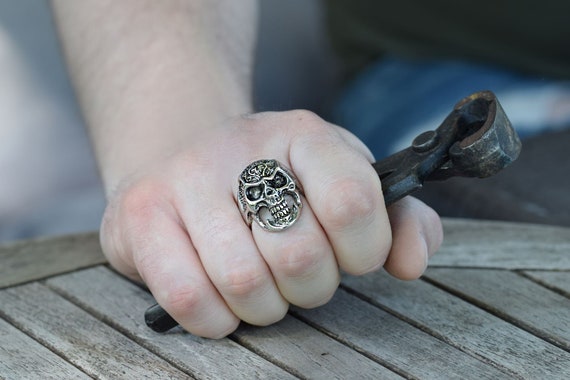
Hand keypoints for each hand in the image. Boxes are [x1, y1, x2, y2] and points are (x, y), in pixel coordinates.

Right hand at [100, 110, 442, 337]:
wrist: (181, 157)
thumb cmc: (275, 183)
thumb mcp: (341, 183)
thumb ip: (397, 219)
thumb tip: (410, 262)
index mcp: (304, 134)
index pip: (353, 201)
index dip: (364, 250)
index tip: (352, 256)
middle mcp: (242, 146)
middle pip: (300, 255)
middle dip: (312, 287)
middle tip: (302, 276)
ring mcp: (185, 177)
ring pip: (245, 283)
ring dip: (265, 307)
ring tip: (263, 288)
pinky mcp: (141, 214)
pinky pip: (189, 298)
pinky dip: (217, 320)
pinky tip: (223, 302)